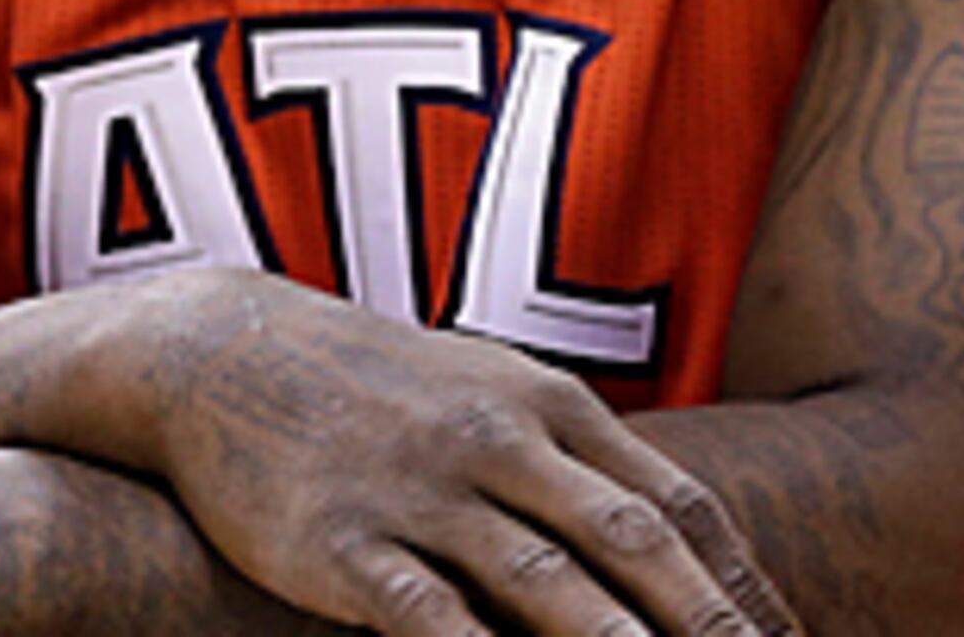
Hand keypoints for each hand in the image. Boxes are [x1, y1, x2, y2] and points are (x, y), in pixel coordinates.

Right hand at [114, 270, 796, 635]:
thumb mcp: (490, 395)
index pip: (677, 505)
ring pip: (547, 584)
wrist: (222, 354)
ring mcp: (425, 493)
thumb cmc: (378, 391)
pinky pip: (429, 618)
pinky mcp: (344, 545)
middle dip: (710, 624)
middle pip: (634, 545)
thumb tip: (674, 531)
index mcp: (551, 408)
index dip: (741, 582)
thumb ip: (577, 460)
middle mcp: (503, 444)